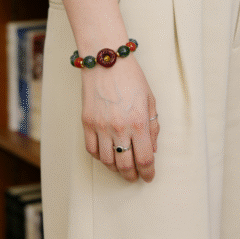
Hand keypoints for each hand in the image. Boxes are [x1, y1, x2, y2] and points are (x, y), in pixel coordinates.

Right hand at [80, 55, 159, 182]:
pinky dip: (100, 157)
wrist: (106, 61)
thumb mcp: (150, 100)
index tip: (149, 177)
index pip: (144, 159)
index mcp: (138, 122)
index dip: (148, 173)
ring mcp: (100, 126)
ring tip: (121, 166)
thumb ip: (152, 127)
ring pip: (107, 161)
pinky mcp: (87, 122)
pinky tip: (107, 154)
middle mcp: (119, 128)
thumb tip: (152, 150)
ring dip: (115, 168)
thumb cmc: (131, 78)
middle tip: (135, 177)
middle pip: (125, 165)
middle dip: (131, 175)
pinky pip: (91, 149)